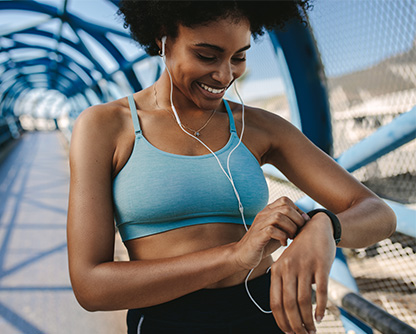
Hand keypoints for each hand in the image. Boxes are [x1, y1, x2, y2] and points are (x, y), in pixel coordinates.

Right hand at [234, 197, 308, 269]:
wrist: (244, 255)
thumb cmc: (264, 243)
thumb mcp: (279, 230)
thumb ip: (289, 223)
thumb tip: (307, 219)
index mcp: (268, 210)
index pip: (285, 200)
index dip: (297, 210)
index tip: (302, 224)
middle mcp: (263, 214)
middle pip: (285, 207)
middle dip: (297, 220)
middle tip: (298, 232)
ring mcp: (259, 224)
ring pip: (279, 216)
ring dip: (290, 228)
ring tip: (291, 237)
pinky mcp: (256, 236)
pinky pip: (271, 230)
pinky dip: (282, 237)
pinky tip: (283, 244)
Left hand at [269, 213, 335, 333]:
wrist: (316, 228)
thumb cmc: (301, 251)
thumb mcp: (287, 264)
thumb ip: (284, 283)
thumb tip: (285, 312)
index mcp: (277, 270)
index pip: (275, 302)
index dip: (281, 321)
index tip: (288, 332)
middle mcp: (288, 268)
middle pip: (289, 304)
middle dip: (296, 325)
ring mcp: (304, 266)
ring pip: (304, 301)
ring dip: (308, 320)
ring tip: (313, 330)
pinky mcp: (320, 265)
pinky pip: (320, 291)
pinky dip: (320, 307)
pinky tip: (321, 316)